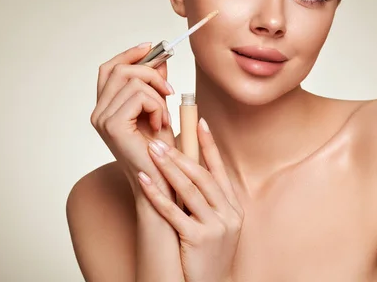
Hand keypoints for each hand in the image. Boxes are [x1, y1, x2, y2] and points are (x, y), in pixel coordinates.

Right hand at [90, 42, 176, 194]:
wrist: (163, 183)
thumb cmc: (161, 152)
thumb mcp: (160, 109)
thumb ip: (155, 85)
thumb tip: (159, 59)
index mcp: (105, 108)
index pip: (109, 69)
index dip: (128, 54)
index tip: (151, 47)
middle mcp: (99, 113)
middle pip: (119, 69)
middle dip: (150, 71)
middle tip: (169, 90)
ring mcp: (102, 119)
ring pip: (133, 81)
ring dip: (158, 95)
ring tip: (165, 117)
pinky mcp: (113, 126)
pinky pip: (141, 96)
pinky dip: (158, 106)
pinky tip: (162, 125)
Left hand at [138, 118, 243, 281]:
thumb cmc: (206, 255)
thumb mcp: (214, 225)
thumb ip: (205, 200)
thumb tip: (185, 171)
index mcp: (232, 207)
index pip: (219, 168)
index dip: (209, 144)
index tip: (200, 121)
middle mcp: (229, 214)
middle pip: (203, 176)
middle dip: (181, 154)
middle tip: (161, 137)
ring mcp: (216, 227)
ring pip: (190, 190)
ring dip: (169, 167)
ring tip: (152, 150)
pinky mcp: (199, 240)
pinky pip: (174, 212)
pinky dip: (158, 194)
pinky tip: (144, 179)